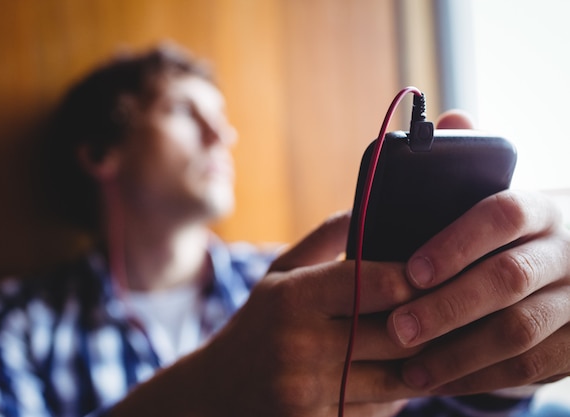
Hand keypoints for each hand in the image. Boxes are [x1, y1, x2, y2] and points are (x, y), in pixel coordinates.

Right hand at [113, 212, 418, 416]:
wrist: (215, 393)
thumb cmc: (257, 324)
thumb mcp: (278, 275)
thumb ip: (324, 238)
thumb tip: (371, 204)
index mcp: (291, 298)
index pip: (379, 284)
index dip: (419, 278)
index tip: (438, 273)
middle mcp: (298, 345)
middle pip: (398, 334)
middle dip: (434, 322)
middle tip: (460, 307)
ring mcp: (307, 394)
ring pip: (398, 378)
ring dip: (426, 362)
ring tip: (445, 341)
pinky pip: (381, 411)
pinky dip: (400, 393)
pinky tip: (407, 375)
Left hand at [387, 111, 569, 394]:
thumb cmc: (518, 227)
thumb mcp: (505, 190)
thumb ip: (474, 161)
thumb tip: (452, 118)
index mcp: (542, 206)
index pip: (501, 215)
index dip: (456, 242)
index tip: (412, 270)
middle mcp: (568, 250)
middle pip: (509, 279)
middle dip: (449, 307)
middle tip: (398, 328)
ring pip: (522, 332)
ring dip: (461, 354)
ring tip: (410, 369)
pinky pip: (533, 370)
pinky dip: (483, 380)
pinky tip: (440, 383)